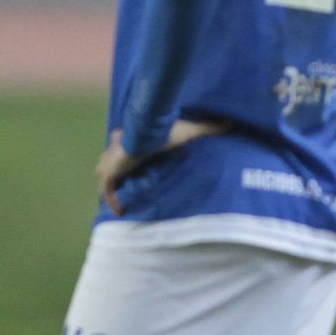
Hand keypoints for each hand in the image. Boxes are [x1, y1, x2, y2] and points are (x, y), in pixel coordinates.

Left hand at [95, 119, 226, 215]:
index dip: (128, 153)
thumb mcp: (191, 131)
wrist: (148, 134)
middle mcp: (120, 148)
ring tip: (121, 195)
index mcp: (134, 137)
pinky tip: (121, 211)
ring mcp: (112, 161)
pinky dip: (112, 200)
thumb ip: (209, 128)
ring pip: (104, 172)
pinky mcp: (110, 173)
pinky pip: (107, 190)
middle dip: (115, 169)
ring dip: (111, 182)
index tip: (136, 164)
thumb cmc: (167, 131)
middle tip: (127, 182)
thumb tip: (231, 123)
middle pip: (110, 159)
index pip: (126, 142)